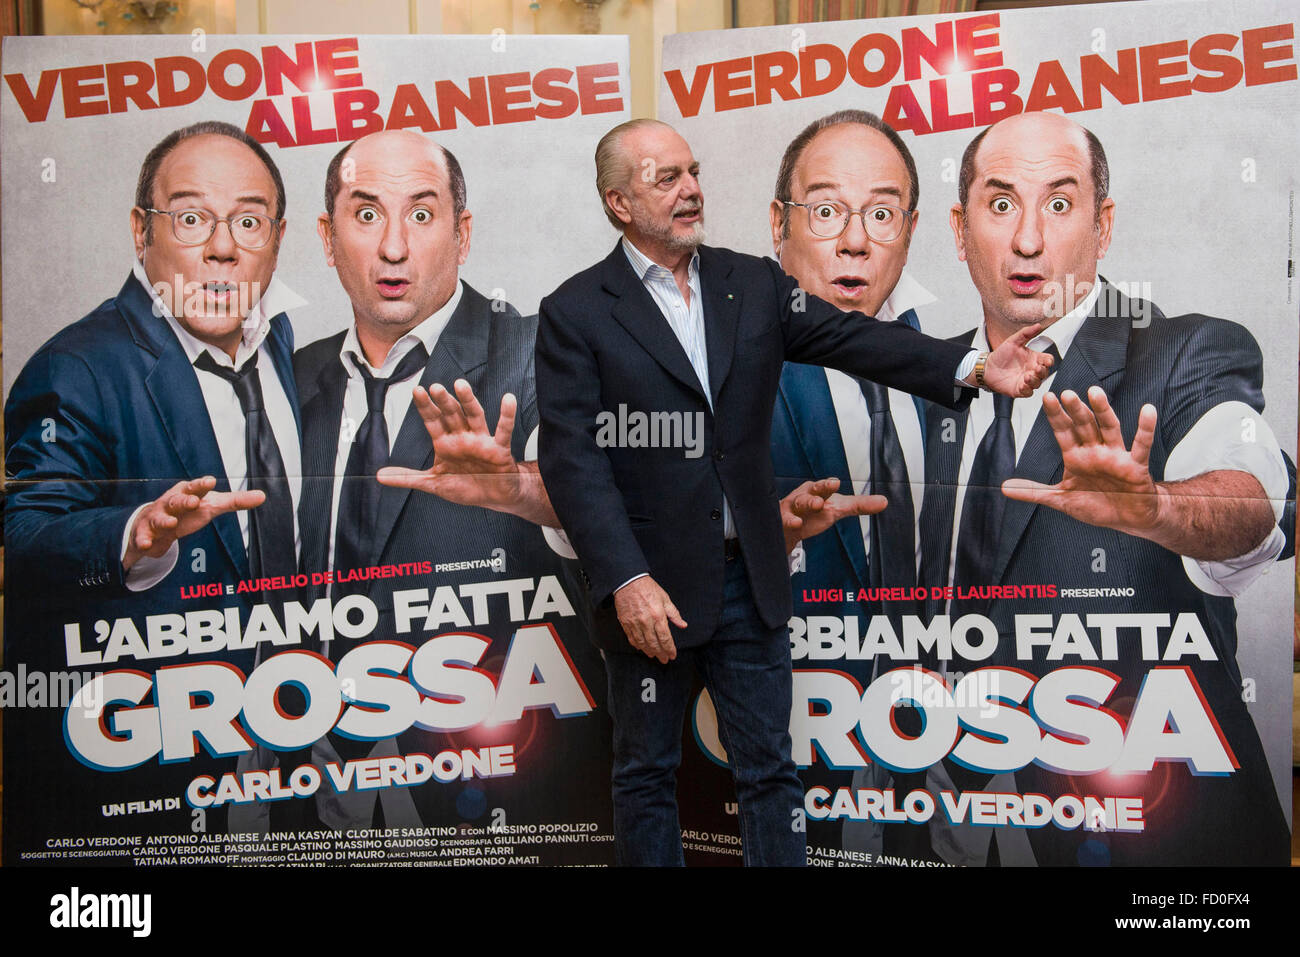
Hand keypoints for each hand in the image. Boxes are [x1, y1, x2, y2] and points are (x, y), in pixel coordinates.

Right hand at [124, 476, 264, 570]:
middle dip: (184, 500)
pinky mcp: (145, 533)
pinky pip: (142, 536)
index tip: (210, 481)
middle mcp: (170, 502)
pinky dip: (143, 540)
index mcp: (187, 493)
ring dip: (165, 519)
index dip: (202, 485)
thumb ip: (235, 501)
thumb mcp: (211, 505)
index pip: (195, 487)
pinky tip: (146, 544)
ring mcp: (156, 517)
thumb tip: (263, 496)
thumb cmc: (189, 510)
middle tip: (193, 501)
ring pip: (159, 517)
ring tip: (172, 522)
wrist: (156, 523)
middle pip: (177, 500)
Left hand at [378, 379, 523, 509]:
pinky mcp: (498, 449)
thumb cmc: (466, 486)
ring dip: (468, 401)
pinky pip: (503, 431)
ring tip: (460, 385)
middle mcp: (462, 438)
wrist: (494, 497)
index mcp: (445, 444)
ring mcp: (481, 441)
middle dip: (443, 401)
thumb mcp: (433, 483)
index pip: (433, 421)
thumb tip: (379, 476)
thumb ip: (408, 477)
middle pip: (452, 415)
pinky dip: (506, 415)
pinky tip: (507, 399)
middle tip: (435, 387)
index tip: (418, 391)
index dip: (426, 406)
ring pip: (474, 416)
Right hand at [614, 575, 685, 662]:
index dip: (670, 649)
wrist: (629, 581)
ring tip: (654, 655)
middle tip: (664, 660)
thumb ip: (674, 614)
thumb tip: (683, 625)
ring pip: (642, 643)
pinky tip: (641, 648)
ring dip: (649, 651)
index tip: (672, 655)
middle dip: (660, 653)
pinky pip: (632, 638)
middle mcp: (646, 622)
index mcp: (658, 616)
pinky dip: (637, 645)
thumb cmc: (648, 588)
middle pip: (654, 643)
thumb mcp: (665, 599)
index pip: (666, 638)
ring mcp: (635, 623)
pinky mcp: (625, 622)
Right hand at [781, 478, 886, 552]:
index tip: (835, 483)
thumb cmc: (815, 511)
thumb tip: (885, 501)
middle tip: (819, 501)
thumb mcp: (838, 508)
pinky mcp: (782, 522)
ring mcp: (791, 509)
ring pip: (796, 506)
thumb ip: (859, 505)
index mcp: (817, 491)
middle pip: (808, 495)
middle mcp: (803, 497)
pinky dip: (789, 522)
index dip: (828, 485)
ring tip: (806, 513)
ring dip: (802, 508)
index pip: (823, 486)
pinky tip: (795, 524)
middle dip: (813, 497)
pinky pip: (784, 520)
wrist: (790, 525)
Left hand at [979, 324, 1054, 396]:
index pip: (1047, 360)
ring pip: (1037, 383)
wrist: (987, 367)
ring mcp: (1026, 381)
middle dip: (1042, 371)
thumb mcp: (1013, 341)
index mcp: (1034, 358)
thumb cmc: (1001, 355)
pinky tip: (1022, 385)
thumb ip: (1026, 333)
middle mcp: (1032, 370)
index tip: (1047, 360)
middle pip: (1045, 373)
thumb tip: (1038, 325)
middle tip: (1036, 368)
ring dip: (1034, 380)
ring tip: (1027, 376)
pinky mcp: (1019, 390)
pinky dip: (1027, 390)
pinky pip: (1027, 392)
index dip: (1049, 361)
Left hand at [1002, 387, 1161, 533]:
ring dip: (1103, 412)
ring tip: (1095, 393)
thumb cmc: (1097, 505)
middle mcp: (1095, 452)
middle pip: (1084, 426)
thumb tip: (1004, 488)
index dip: (1056, 416)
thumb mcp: (1061, 500)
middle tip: (1066, 393)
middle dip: (1075, 410)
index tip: (1047, 398)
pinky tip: (1147, 410)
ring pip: (1109, 429)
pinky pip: (1141, 446)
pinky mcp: (1135, 466)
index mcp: (1076, 457)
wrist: (1128, 519)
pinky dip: (1145, 429)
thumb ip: (1034, 492)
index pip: (1063, 432)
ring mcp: (1115, 456)